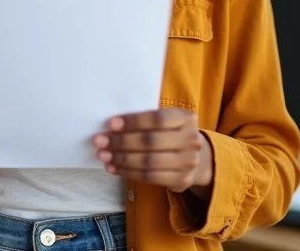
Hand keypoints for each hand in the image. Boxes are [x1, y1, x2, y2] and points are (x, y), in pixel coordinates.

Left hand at [92, 108, 212, 193]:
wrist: (199, 159)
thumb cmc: (173, 133)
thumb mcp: (169, 121)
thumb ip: (148, 120)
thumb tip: (113, 124)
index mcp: (186, 118)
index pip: (157, 119)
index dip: (133, 122)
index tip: (111, 124)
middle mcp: (191, 140)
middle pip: (150, 141)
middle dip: (121, 141)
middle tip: (100, 141)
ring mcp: (188, 162)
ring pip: (148, 161)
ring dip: (122, 159)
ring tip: (103, 156)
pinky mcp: (181, 180)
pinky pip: (150, 177)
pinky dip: (129, 172)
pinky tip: (114, 168)